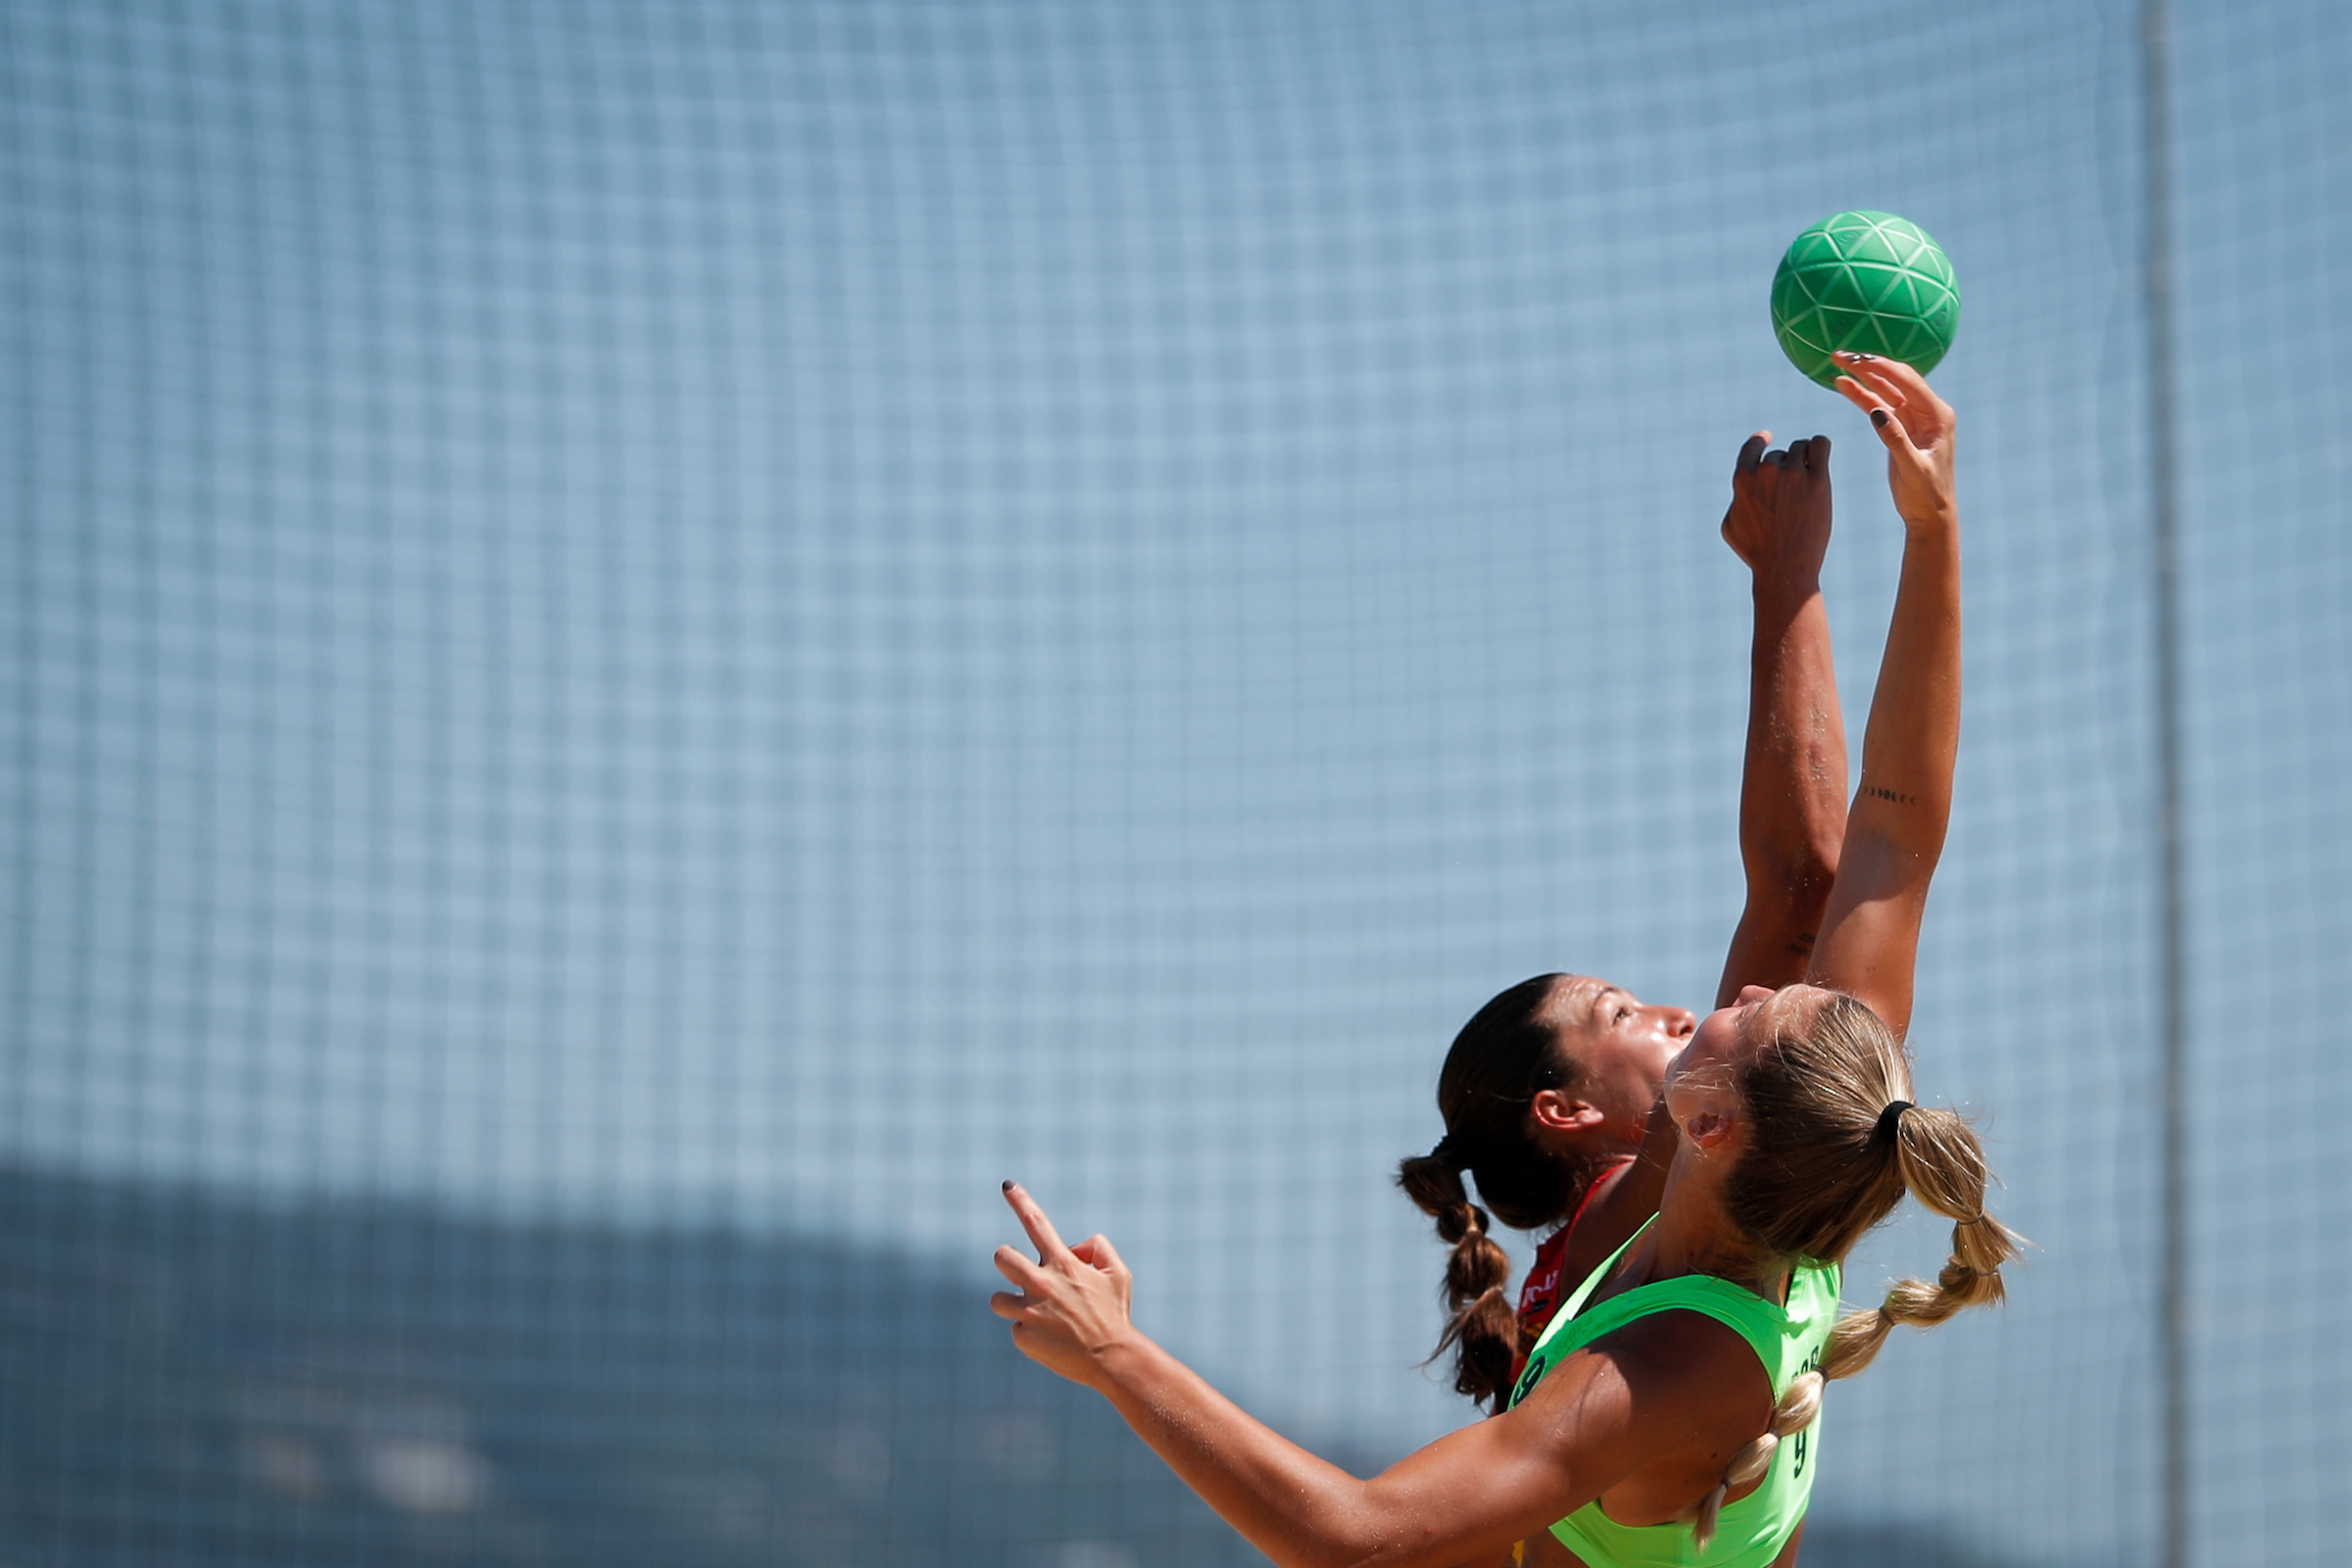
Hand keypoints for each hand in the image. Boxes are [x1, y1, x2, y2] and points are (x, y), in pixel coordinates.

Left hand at [990, 1182, 1138, 1388]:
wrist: (1113, 1359)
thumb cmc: (1116, 1314)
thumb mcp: (1119, 1273)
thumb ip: (1096, 1248)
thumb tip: (1071, 1248)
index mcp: (1063, 1264)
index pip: (1036, 1222)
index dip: (1020, 1200)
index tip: (1007, 1185)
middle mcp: (1041, 1283)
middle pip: (1002, 1257)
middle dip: (1006, 1261)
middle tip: (1024, 1274)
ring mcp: (1029, 1311)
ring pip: (997, 1299)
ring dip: (1013, 1304)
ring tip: (1039, 1316)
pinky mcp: (1023, 1337)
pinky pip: (1017, 1329)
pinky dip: (1031, 1334)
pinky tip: (1051, 1342)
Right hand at [1720, 430, 1831, 586]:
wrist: (1785, 568)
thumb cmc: (1757, 552)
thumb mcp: (1731, 526)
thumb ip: (1736, 500)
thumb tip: (1743, 489)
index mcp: (1743, 480)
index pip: (1753, 446)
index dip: (1761, 440)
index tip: (1767, 437)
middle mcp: (1766, 472)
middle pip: (1780, 454)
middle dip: (1785, 468)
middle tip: (1792, 494)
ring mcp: (1793, 474)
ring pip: (1801, 448)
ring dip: (1804, 460)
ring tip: (1807, 485)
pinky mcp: (1817, 480)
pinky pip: (1821, 445)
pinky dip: (1820, 447)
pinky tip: (1820, 458)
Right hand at [1832, 352, 1955, 528]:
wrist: (1929, 514)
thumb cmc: (1926, 495)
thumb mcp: (1912, 469)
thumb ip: (1896, 440)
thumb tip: (1876, 412)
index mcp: (1937, 415)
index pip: (1908, 382)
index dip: (1882, 368)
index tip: (1858, 359)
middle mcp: (1927, 411)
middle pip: (1896, 378)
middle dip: (1869, 365)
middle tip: (1841, 355)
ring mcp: (1913, 418)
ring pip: (1884, 389)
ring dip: (1862, 377)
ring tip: (1837, 363)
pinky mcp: (1899, 427)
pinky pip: (1877, 405)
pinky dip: (1861, 395)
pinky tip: (1843, 385)